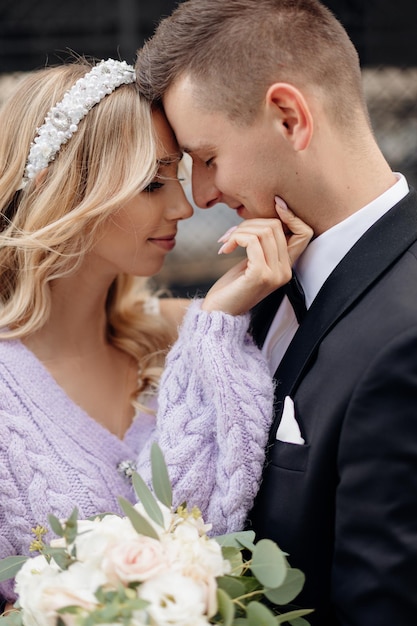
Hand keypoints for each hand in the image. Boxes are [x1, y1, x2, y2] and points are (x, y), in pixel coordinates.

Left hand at [201, 198, 312, 314]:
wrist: (219, 312)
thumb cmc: (232, 286)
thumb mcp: (252, 261)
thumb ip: (262, 243)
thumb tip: (268, 214)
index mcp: (287, 266)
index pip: (304, 232)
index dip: (291, 215)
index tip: (274, 204)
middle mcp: (285, 271)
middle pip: (278, 226)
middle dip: (250, 223)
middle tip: (231, 235)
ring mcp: (275, 274)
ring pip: (265, 231)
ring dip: (240, 230)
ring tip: (227, 242)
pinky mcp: (260, 275)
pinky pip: (253, 242)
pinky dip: (237, 238)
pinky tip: (226, 248)